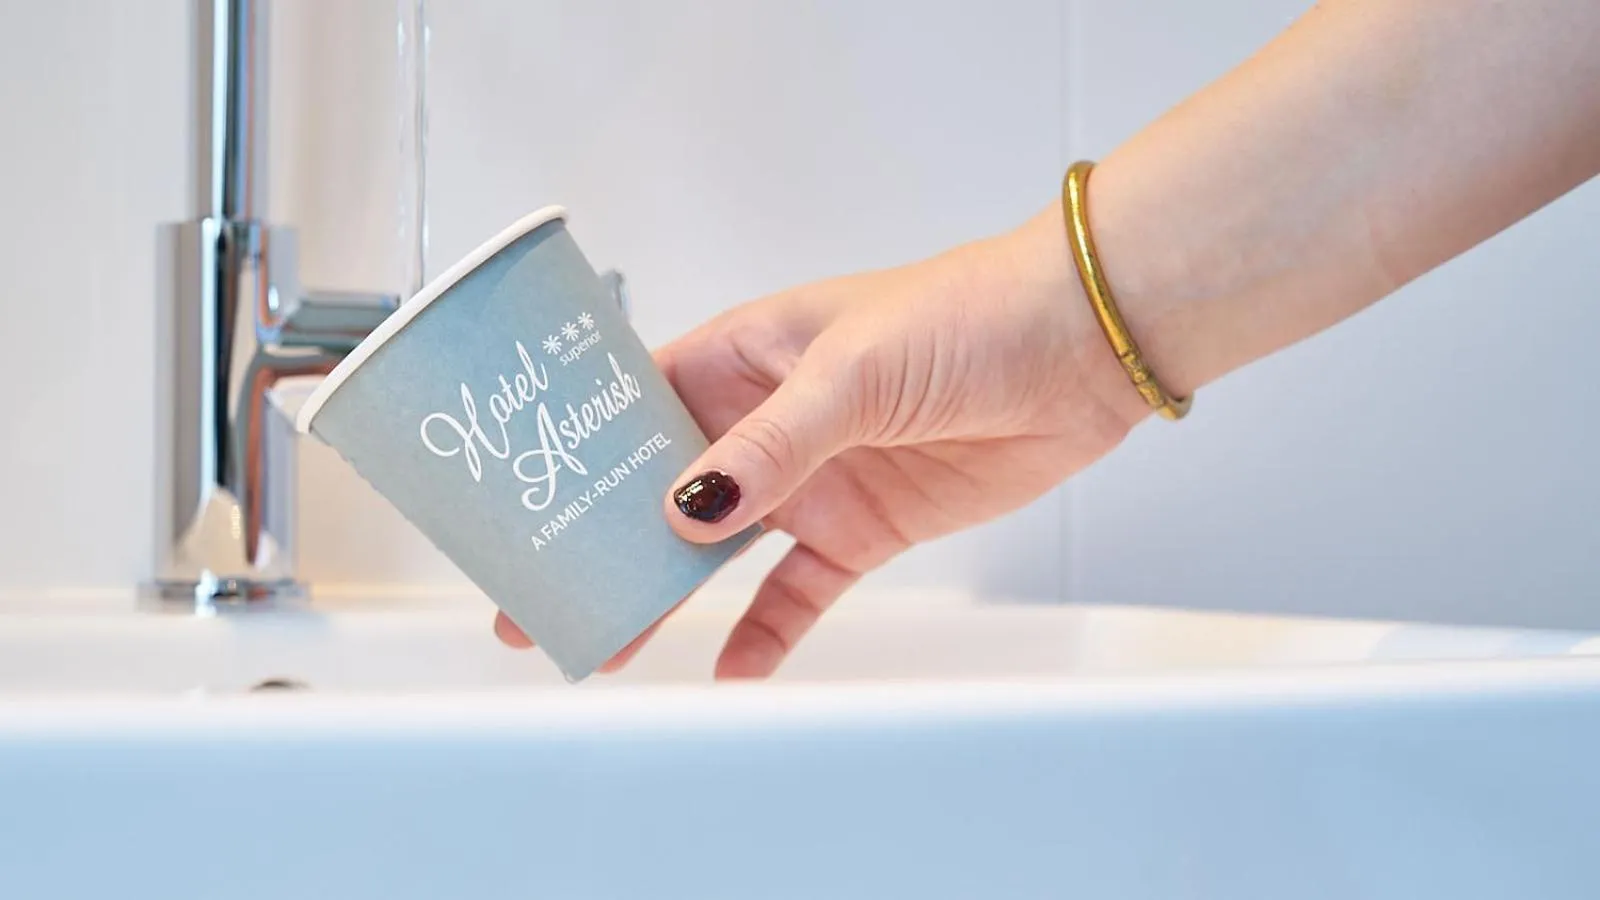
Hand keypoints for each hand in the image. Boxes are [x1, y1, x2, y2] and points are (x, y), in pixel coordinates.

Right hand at [496, 209, 1151, 676]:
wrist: (1079, 351)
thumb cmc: (967, 316)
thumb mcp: (854, 368)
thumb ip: (773, 444)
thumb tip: (687, 506)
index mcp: (746, 355)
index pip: (637, 406)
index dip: (579, 453)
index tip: (521, 502)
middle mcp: (768, 420)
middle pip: (664, 488)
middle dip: (603, 540)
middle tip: (541, 596)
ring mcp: (814, 478)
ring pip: (719, 549)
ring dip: (667, 594)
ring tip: (610, 646)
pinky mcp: (865, 529)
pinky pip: (798, 591)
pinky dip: (764, 631)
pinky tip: (730, 670)